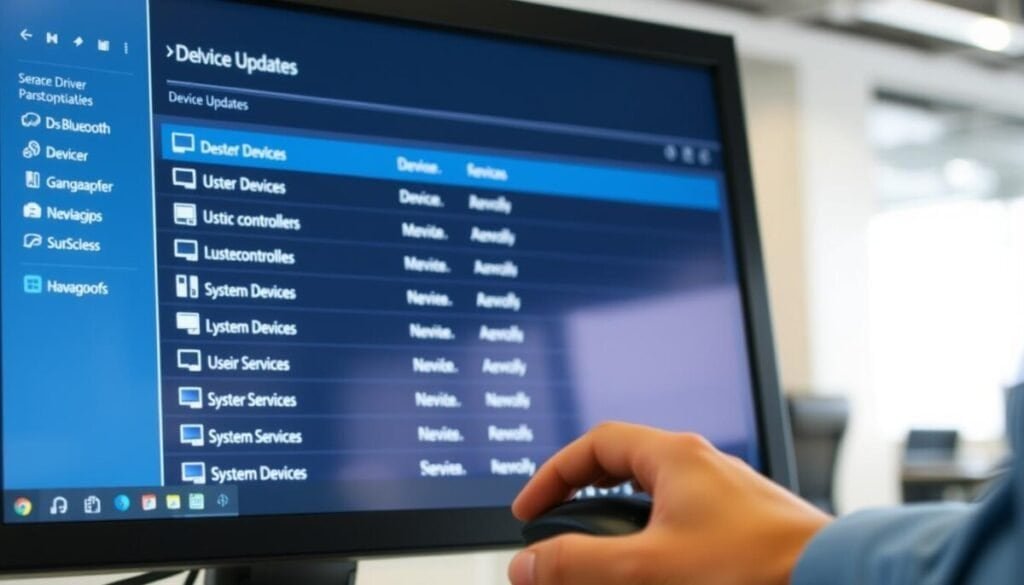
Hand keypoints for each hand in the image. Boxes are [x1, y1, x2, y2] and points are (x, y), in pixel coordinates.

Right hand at [508, 422, 831, 584]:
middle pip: (622, 467)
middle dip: (583, 500)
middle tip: (559, 532)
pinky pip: (681, 520)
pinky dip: (652, 540)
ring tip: (602, 560)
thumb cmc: (756, 567)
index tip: (529, 510)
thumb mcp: (648, 567)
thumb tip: (527, 565)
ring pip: (653, 497)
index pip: (594, 446)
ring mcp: (725, 495)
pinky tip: (653, 569)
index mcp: (675, 457)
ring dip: (619, 525)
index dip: (553, 475)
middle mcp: (701, 467)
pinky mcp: (743, 525)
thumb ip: (579, 565)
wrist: (836, 581)